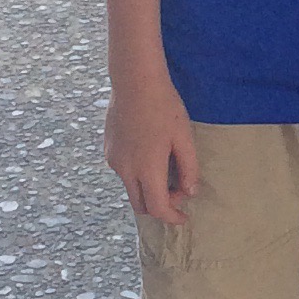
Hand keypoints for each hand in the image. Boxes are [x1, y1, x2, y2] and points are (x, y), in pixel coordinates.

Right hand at [104, 81, 200, 224]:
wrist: (134, 81)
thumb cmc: (164, 107)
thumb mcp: (184, 138)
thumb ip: (188, 168)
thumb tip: (190, 192)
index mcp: (147, 169)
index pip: (157, 208)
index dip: (172, 217)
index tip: (184, 217)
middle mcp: (125, 170)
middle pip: (140, 204)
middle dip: (160, 205)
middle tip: (178, 190)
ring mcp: (113, 160)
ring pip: (131, 188)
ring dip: (148, 189)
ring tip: (167, 168)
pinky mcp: (108, 150)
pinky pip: (123, 172)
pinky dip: (138, 174)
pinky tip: (151, 154)